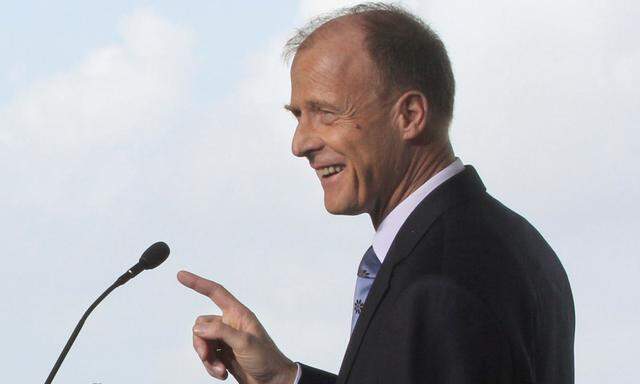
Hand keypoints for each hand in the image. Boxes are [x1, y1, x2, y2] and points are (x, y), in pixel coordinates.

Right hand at [177, 270, 297, 382]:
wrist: (272, 382)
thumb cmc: (266, 359)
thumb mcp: (244, 342)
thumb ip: (221, 332)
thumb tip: (198, 328)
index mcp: (239, 314)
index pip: (216, 293)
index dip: (198, 283)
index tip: (182, 276)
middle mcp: (231, 324)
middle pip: (202, 324)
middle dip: (201, 342)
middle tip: (208, 356)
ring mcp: (226, 340)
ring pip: (202, 342)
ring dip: (206, 357)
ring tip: (219, 369)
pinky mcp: (223, 354)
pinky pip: (206, 356)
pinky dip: (210, 366)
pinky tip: (221, 373)